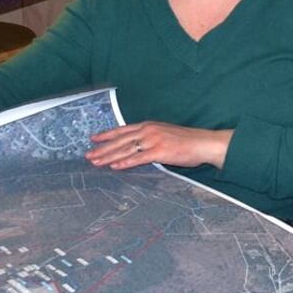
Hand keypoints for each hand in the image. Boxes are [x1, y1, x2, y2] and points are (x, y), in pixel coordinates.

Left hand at [85, 122, 232, 170]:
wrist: (204, 143)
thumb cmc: (187, 141)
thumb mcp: (165, 134)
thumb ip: (150, 139)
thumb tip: (138, 147)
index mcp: (149, 126)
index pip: (123, 130)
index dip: (107, 134)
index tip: (93, 138)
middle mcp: (148, 131)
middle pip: (120, 140)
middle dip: (103, 148)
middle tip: (88, 155)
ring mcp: (153, 140)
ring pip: (126, 149)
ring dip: (109, 156)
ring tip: (96, 162)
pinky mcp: (160, 152)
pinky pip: (138, 158)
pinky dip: (125, 163)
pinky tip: (114, 167)